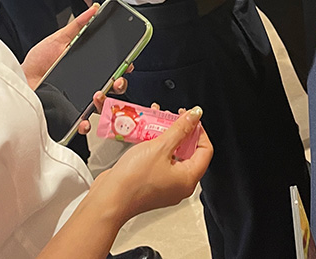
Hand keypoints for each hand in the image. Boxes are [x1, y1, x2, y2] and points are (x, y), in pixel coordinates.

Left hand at [22, 4, 130, 134]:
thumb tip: (94, 9)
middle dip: (119, 85)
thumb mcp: (58, 39)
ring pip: (101, 106)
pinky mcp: (68, 114)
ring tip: (97, 95)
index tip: (128, 62)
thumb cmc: (38, 61)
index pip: (111, 68)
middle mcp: (86, 84)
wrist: (20, 80)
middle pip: (111, 88)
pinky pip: (82, 123)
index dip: (123, 67)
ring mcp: (79, 101)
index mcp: (87, 66)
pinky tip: (85, 120)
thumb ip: (77, 26)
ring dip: (104, 102)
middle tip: (117, 80)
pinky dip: (85, 124)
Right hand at [95, 108, 212, 218]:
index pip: (206, 150)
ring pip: (172, 154)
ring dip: (166, 136)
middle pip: (189, 151)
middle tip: (171, 117)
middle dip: (180, 131)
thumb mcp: (160, 146)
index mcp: (188, 179)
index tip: (189, 117)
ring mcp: (165, 185)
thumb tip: (195, 116)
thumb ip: (180, 129)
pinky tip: (146, 135)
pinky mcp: (151, 183)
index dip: (199, 130)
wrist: (109, 198)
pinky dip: (156, 146)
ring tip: (156, 122)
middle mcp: (179, 185)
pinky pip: (160, 160)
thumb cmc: (134, 180)